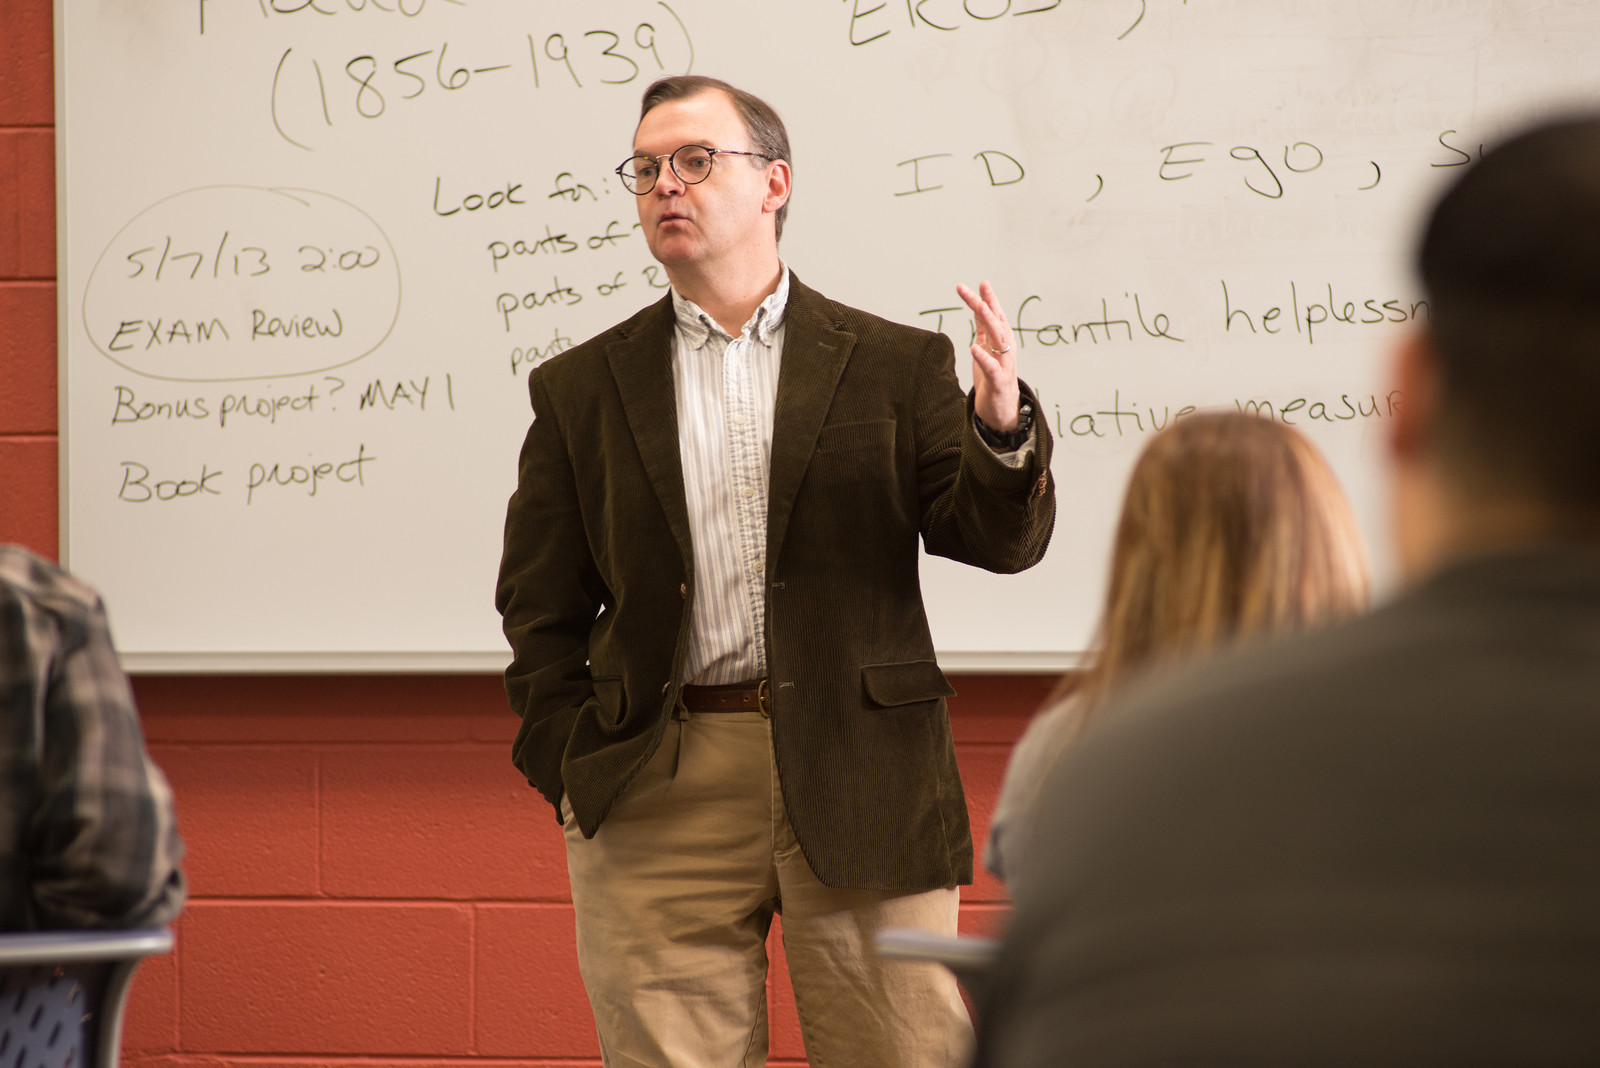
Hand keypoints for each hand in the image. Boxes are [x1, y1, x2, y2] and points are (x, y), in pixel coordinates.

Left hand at [956, 280, 1019, 431]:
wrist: (1001, 409)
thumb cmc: (992, 377)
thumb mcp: (985, 347)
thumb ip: (983, 327)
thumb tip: (977, 304)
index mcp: (1002, 340)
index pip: (995, 315)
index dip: (989, 298)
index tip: (981, 282)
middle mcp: (1006, 349)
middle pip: (996, 322)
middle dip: (985, 303)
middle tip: (972, 288)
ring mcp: (1004, 364)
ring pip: (999, 339)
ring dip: (988, 321)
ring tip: (977, 306)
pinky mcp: (998, 382)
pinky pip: (992, 368)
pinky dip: (983, 358)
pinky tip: (973, 348)